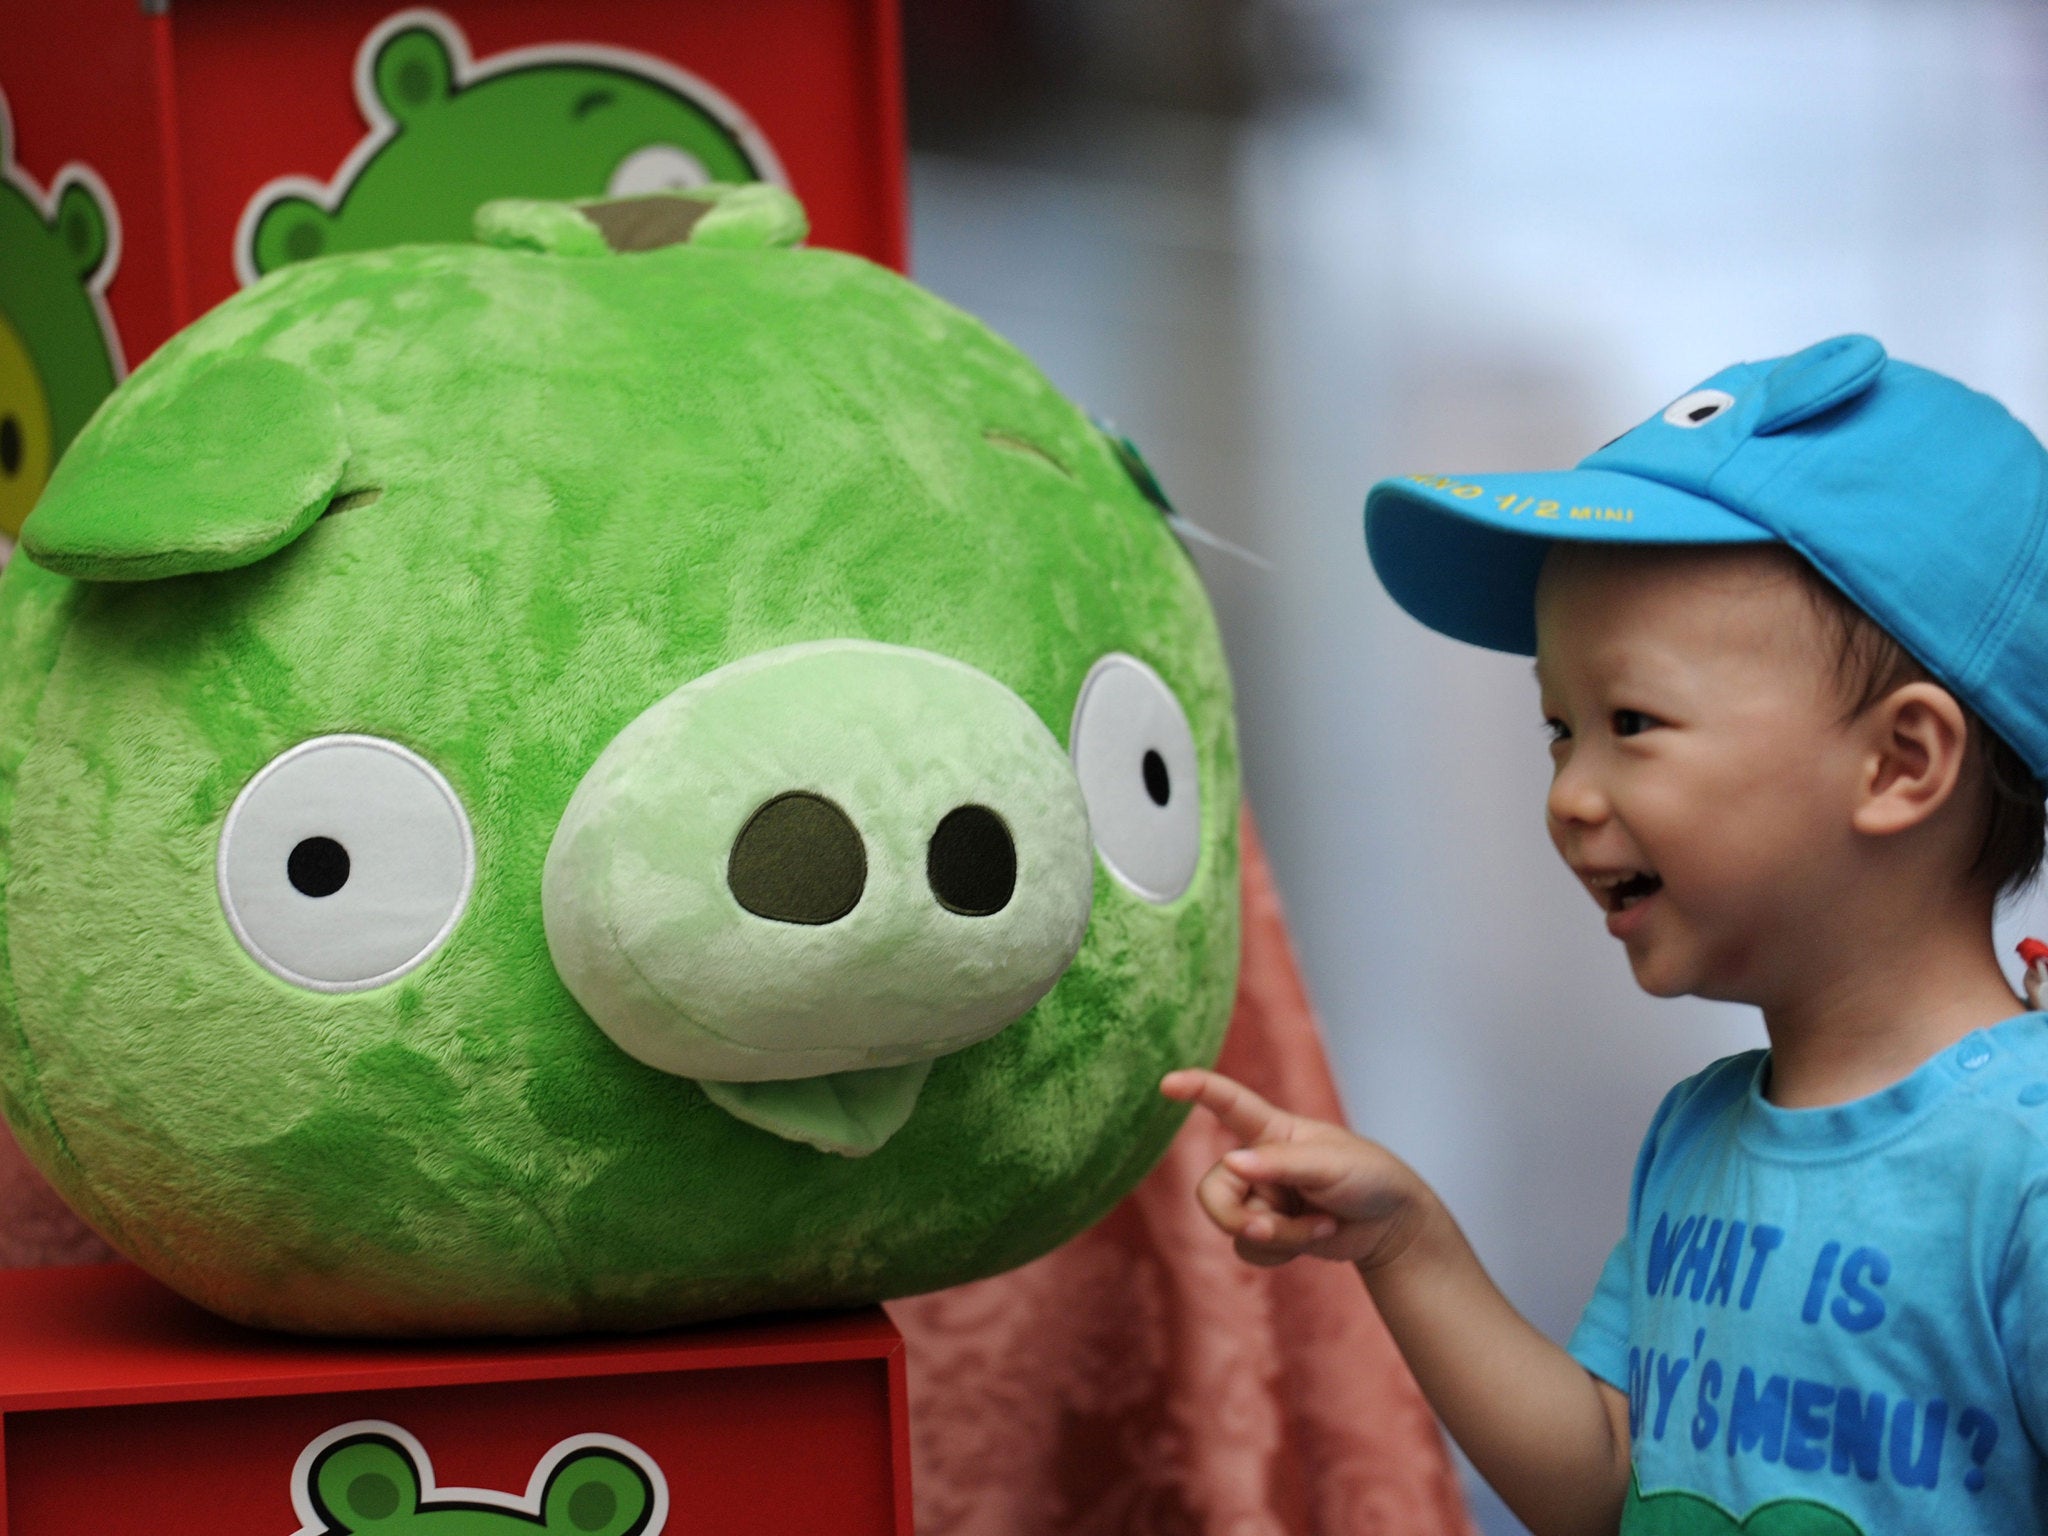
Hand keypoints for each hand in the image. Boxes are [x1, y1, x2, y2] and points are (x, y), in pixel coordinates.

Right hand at [1159, 1068, 1433, 1270]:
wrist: (1391, 1225)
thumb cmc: (1367, 1176)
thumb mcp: (1330, 1164)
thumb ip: (1281, 1164)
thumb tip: (1230, 1163)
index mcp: (1272, 1129)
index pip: (1228, 1103)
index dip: (1197, 1089)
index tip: (1168, 1084)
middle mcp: (1257, 1161)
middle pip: (1213, 1191)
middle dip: (1237, 1218)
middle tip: (1269, 1230)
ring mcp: (1261, 1197)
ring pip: (1233, 1225)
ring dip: (1279, 1236)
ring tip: (1318, 1226)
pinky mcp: (1268, 1231)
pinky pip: (1249, 1250)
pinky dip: (1281, 1253)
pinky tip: (1313, 1238)